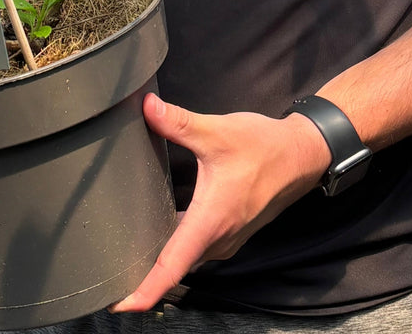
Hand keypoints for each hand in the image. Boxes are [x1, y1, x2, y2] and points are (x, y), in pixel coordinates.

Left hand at [110, 94, 330, 311]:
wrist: (302, 155)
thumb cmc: (264, 147)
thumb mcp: (217, 131)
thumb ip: (179, 122)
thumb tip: (147, 106)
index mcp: (211, 221)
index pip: (172, 266)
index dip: (145, 289)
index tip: (119, 305)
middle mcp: (219, 238)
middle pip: (174, 267)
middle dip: (144, 277)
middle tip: (109, 277)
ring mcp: (227, 237)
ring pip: (187, 257)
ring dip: (161, 261)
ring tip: (126, 257)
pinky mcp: (231, 230)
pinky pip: (198, 247)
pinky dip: (177, 246)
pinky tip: (159, 229)